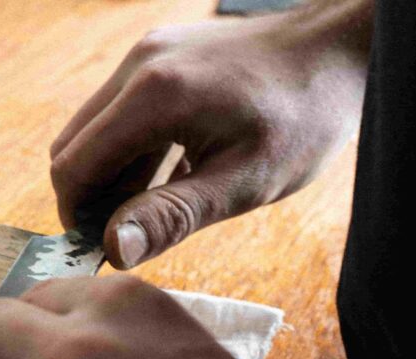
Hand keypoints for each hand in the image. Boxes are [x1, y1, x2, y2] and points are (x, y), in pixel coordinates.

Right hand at [50, 11, 368, 267]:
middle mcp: (138, 64)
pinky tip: (165, 178)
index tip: (98, 251)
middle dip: (87, 197)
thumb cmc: (304, 118)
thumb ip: (174, 214)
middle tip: (125, 237)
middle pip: (73, 145)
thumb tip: (113, 248)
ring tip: (147, 213)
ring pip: (94, 128)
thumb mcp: (245, 180)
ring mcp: (147, 54)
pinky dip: (127, 149)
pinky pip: (120, 109)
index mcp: (154, 95)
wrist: (342, 50)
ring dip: (108, 175)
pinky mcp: (159, 54)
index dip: (76, 216)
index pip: (74, 165)